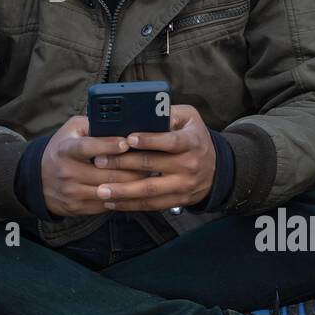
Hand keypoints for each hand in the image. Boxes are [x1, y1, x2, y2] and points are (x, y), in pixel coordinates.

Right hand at [40, 116, 152, 216]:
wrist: (38, 180)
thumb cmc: (61, 150)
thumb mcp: (70, 131)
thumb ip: (92, 124)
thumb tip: (119, 122)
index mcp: (65, 150)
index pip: (87, 148)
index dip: (108, 145)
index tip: (126, 142)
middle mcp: (67, 172)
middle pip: (106, 174)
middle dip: (132, 168)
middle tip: (150, 161)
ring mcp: (73, 192)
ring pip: (110, 191)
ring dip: (132, 184)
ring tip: (148, 175)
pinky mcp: (78, 207)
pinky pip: (107, 204)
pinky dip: (123, 197)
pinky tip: (135, 190)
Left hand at [87, 105, 214, 210]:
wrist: (215, 170)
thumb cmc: (194, 138)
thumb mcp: (189, 119)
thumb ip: (169, 113)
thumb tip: (144, 109)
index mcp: (191, 142)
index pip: (170, 141)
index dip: (149, 140)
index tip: (128, 139)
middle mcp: (189, 165)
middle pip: (153, 166)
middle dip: (123, 164)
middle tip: (99, 161)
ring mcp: (182, 186)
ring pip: (149, 190)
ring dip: (123, 191)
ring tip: (101, 190)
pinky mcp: (177, 200)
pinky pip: (151, 205)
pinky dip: (130, 204)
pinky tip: (112, 202)